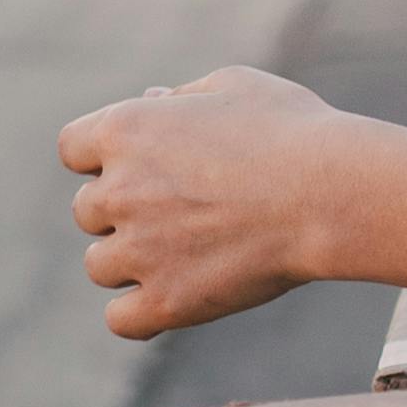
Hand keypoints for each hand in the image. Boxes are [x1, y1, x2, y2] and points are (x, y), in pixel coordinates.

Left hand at [57, 65, 363, 340]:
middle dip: (124, 210)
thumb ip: (182, 96)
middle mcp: (119, 190)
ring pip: (100, 265)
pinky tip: (173, 297)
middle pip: (87, 211)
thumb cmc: (292, 132)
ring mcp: (139, 250)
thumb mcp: (233, 86)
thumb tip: (151, 101)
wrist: (333, 194)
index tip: (143, 166)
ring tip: (186, 253)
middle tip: (183, 211)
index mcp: (125, 130)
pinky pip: (120, 319)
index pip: (73, 149)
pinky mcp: (166, 301)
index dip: (103, 158)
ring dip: (130, 261)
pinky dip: (139, 313)